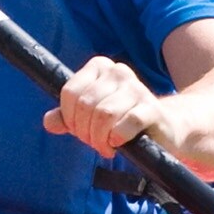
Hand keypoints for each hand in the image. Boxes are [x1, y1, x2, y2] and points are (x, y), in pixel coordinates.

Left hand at [43, 54, 167, 157]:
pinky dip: (117, 138)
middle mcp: (119, 72)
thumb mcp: (91, 116)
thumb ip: (68, 117)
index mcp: (100, 67)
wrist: (165, 127)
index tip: (79, 130)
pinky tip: (119, 143)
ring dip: (100, 138)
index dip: (69, 118)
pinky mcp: (152, 109)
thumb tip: (48, 122)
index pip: (70, 92)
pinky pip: (126, 124)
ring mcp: (137, 89)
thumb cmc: (122, 120)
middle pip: (86, 106)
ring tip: (106, 146)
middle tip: (95, 142)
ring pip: (104, 115)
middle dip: (85, 131)